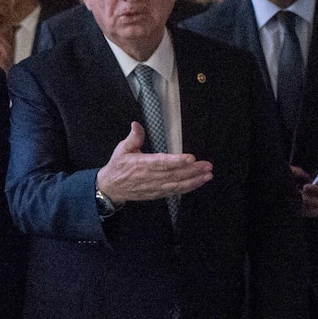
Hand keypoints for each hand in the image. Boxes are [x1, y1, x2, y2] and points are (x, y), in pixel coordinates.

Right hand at [95, 122, 212, 204]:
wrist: (110, 188)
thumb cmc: (118, 166)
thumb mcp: (122, 149)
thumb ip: (133, 137)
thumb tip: (136, 124)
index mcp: (141, 164)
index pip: (161, 162)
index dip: (176, 161)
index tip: (190, 158)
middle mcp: (149, 177)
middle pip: (173, 174)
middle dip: (192, 170)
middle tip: (207, 165)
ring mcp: (154, 187)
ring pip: (176, 184)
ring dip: (193, 180)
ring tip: (207, 175)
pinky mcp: (156, 194)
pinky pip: (174, 192)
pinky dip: (187, 188)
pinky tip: (198, 183)